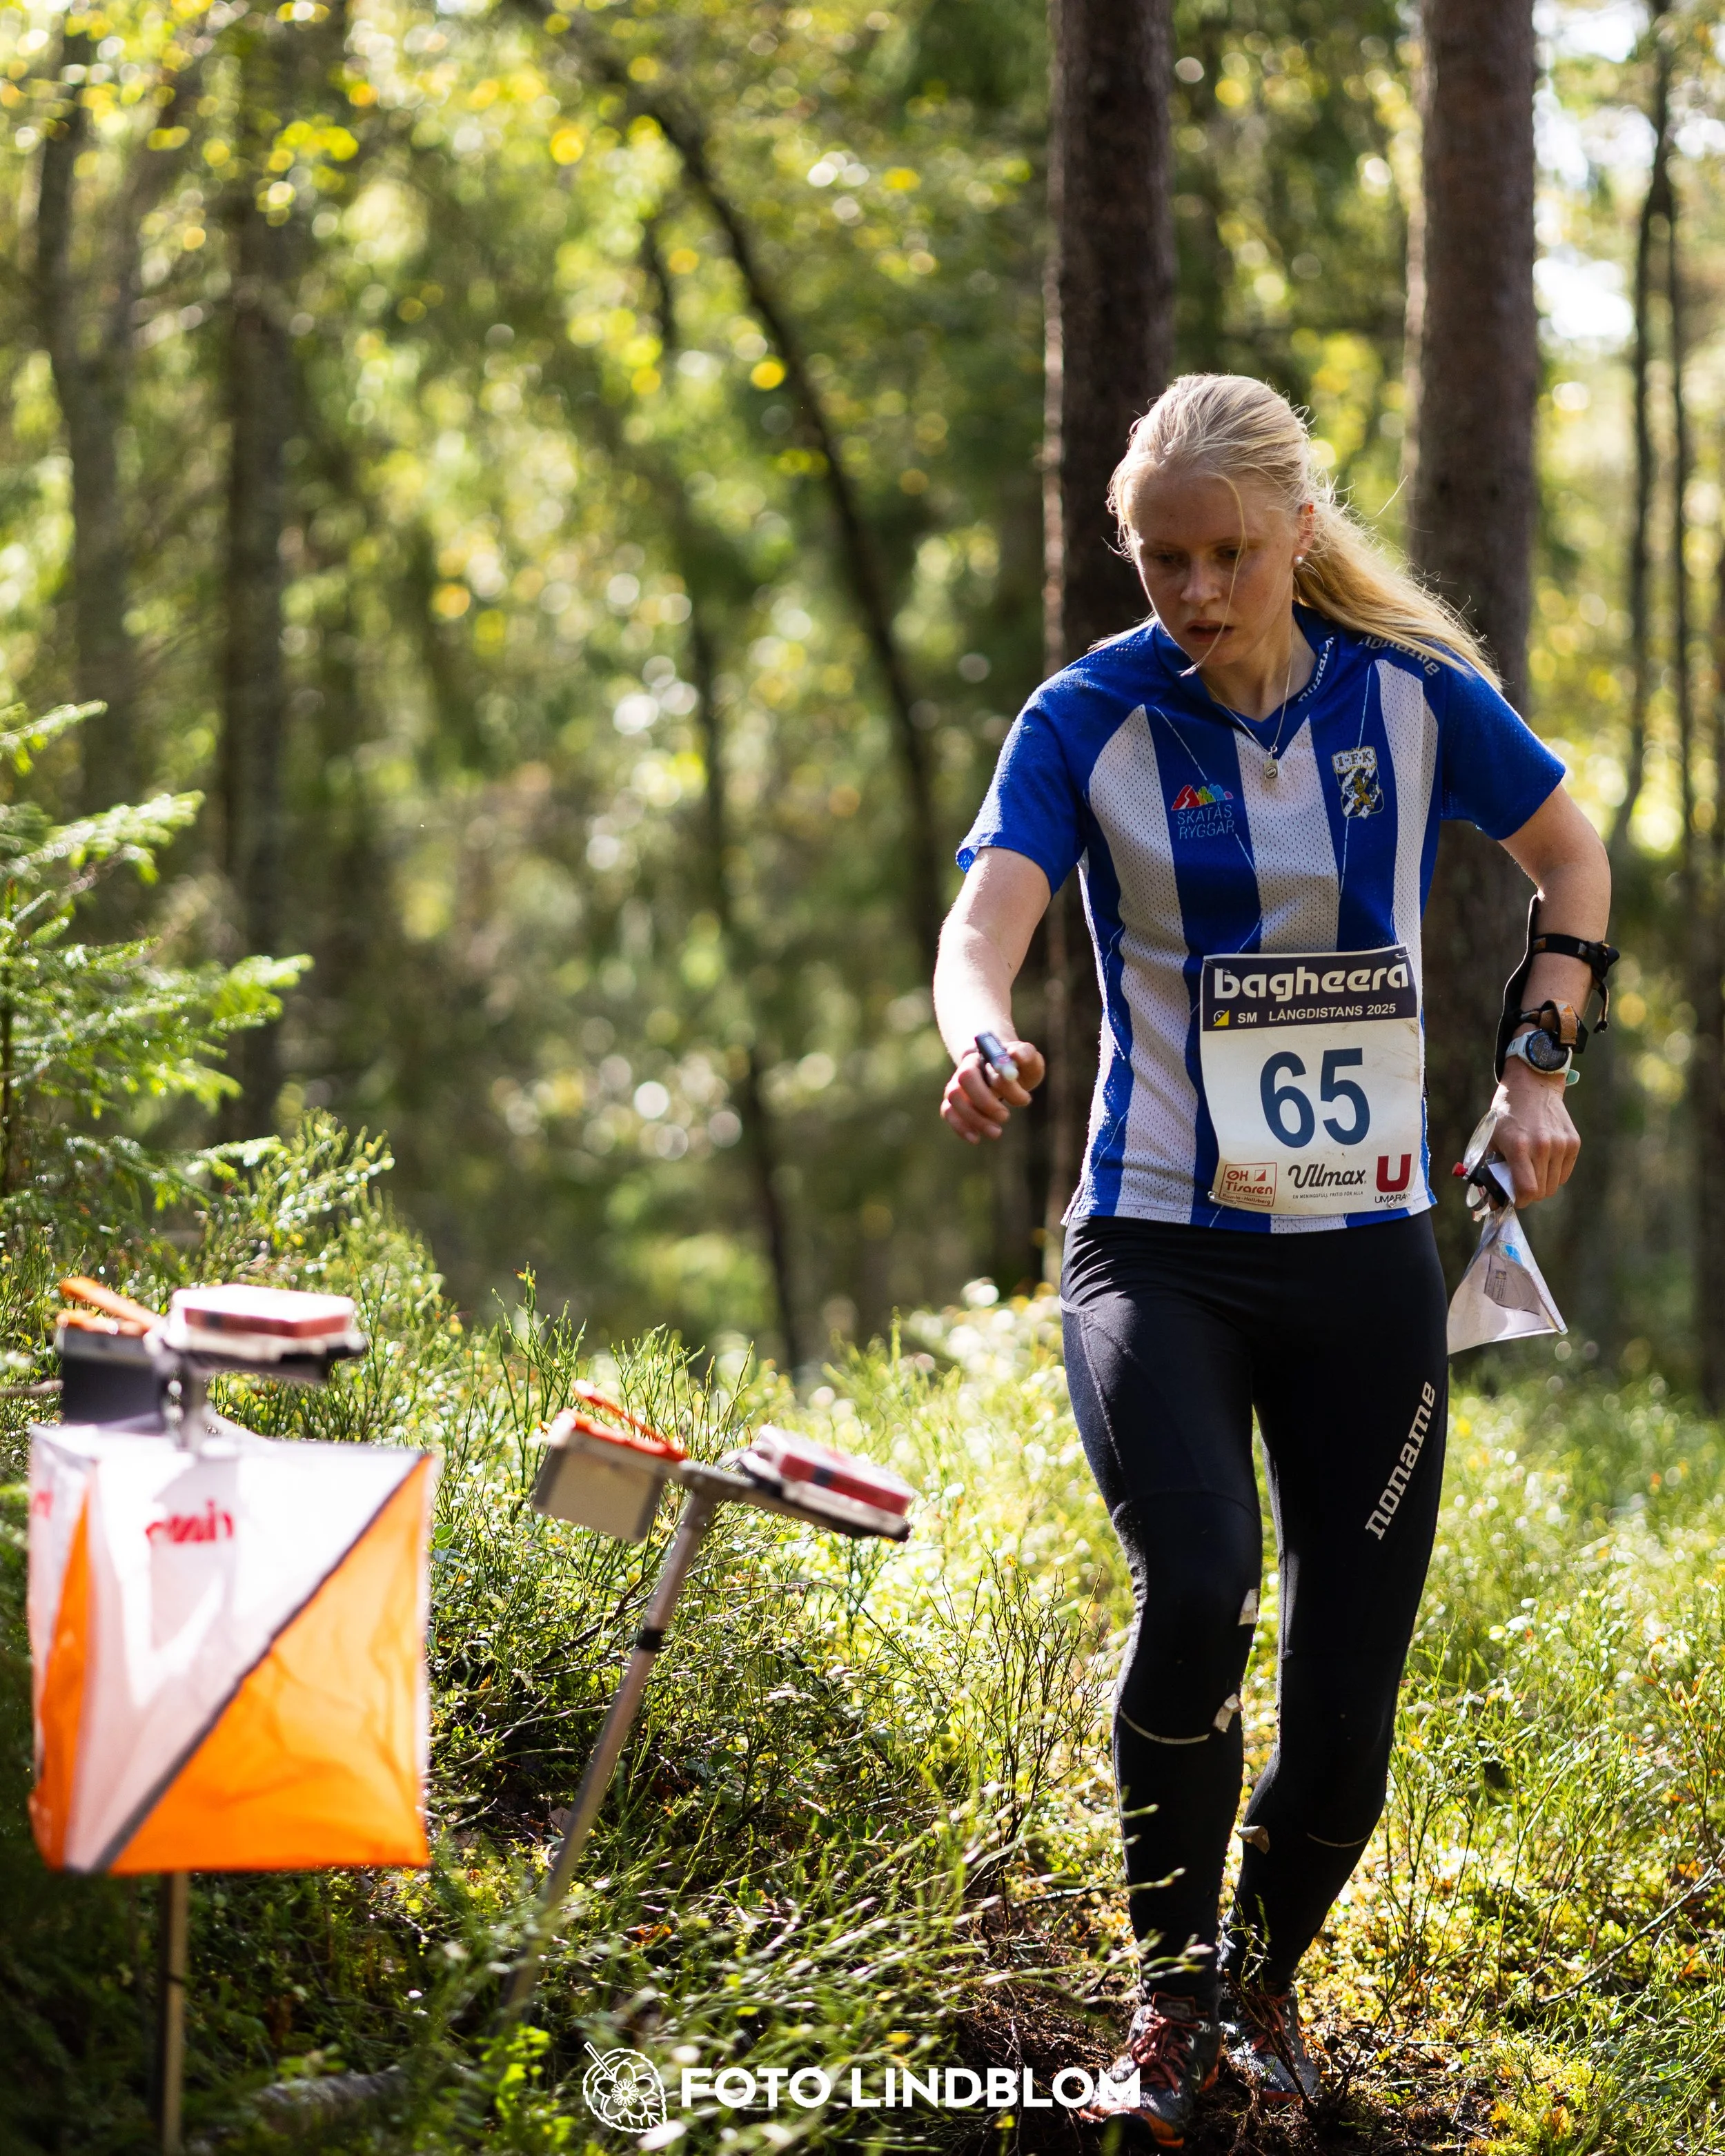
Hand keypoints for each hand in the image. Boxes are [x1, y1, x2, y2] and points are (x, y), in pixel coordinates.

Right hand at [940, 1038, 1045, 1142]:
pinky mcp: (955, 1102)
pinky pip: (948, 1112)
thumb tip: (1014, 1055)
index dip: (1003, 1083)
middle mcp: (968, 1067)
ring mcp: (959, 1085)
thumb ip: (1027, 1055)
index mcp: (986, 1054)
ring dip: (974, 1118)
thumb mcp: (1030, 1060)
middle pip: (965, 1078)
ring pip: (954, 1098)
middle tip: (1005, 1117)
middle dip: (985, 1101)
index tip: (1025, 1099)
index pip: (988, 1065)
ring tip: (996, 1132)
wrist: (1006, 1073)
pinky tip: (976, 1138)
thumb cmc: (1019, 1067)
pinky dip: (960, 1126)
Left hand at [1493, 1060, 1579, 1203]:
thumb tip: (1494, 1203)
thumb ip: (1491, 1172)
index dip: (1519, 1200)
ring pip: (1554, 1185)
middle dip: (1528, 1193)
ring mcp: (1561, 1144)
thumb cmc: (1506, 1115)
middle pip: (1541, 1191)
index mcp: (1519, 1147)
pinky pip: (1564, 1173)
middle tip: (1519, 1183)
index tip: (1513, 1198)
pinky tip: (1543, 1161)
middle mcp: (1543, 1146)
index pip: (1527, 1190)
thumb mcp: (1491, 1141)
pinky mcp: (1573, 1142)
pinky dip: (1553, 1174)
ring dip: (1541, 1184)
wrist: (1532, 1087)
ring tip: (1530, 1169)